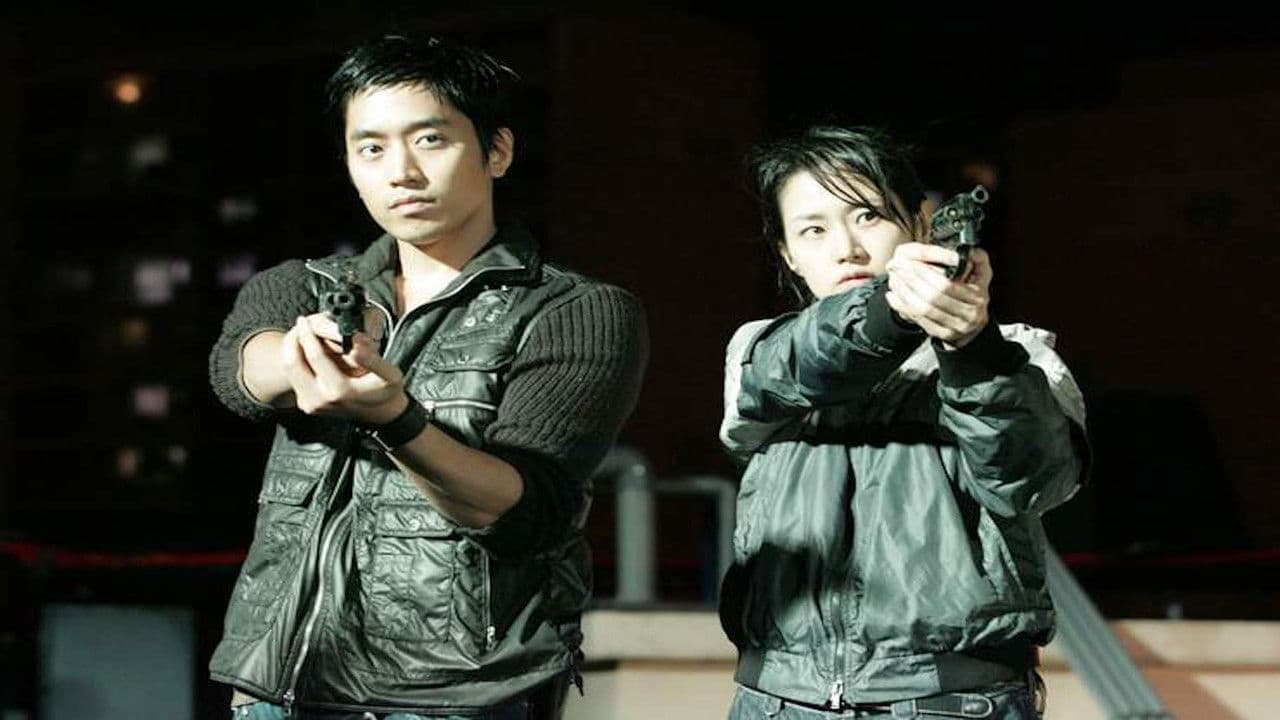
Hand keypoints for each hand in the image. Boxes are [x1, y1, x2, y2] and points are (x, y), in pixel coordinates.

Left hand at [281, 315, 406, 423]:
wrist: (379, 413)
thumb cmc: (384, 392)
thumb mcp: (389, 374)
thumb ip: (371, 359)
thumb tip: (354, 344)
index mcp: (339, 390)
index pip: (314, 356)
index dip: (308, 335)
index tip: (305, 320)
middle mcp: (320, 399)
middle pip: (292, 364)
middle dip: (293, 340)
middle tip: (300, 325)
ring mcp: (311, 404)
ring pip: (290, 370)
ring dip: (293, 350)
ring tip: (303, 336)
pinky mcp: (306, 404)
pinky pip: (294, 378)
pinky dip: (297, 361)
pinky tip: (307, 352)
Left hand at [885, 243, 991, 348]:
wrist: (974, 325)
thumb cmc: (975, 294)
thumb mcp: (983, 273)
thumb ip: (978, 258)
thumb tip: (968, 250)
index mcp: (976, 297)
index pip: (946, 285)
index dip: (926, 273)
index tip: (910, 262)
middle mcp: (967, 315)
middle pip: (932, 297)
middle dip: (912, 281)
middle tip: (898, 268)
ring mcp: (954, 327)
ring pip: (923, 309)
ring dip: (905, 293)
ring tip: (894, 279)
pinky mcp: (941, 334)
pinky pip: (918, 319)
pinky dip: (903, 306)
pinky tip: (894, 296)